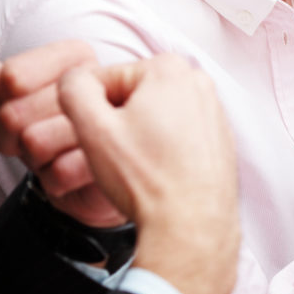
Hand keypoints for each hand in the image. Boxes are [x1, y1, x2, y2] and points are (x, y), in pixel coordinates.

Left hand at [0, 42, 123, 227]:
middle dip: (11, 135)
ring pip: (35, 143)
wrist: (86, 167)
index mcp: (76, 57)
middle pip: (14, 113)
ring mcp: (114, 120)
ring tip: (52, 152)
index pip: (11, 76)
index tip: (17, 104)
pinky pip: (60, 173)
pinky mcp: (117, 159)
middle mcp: (100, 81)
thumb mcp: (9, 93)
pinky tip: (69, 169)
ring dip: (34, 157)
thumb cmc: (46, 122)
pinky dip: (54, 178)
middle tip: (32, 135)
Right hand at [59, 53, 239, 293]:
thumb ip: (74, 90)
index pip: (106, 79)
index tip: (95, 138)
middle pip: (133, 96)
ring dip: (139, 138)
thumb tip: (74, 79)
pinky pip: (178, 136)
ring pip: (154, 117)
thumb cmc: (147, 179)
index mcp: (170, 69)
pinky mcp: (219, 139)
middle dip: (117, 123)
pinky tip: (158, 174)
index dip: (89, 111)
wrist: (192, 225)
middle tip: (117, 156)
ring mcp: (213, 111)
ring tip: (139, 169)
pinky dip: (163, 151)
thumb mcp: (94, 128)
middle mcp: (199, 83)